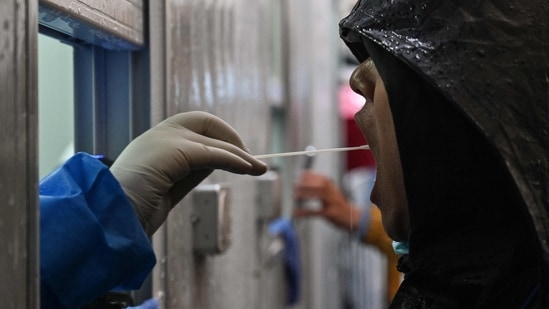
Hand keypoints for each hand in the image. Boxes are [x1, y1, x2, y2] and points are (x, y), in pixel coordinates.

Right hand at [110, 111, 267, 235]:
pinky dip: (234, 160)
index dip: (217, 139)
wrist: (109, 218)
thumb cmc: (133, 209)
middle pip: (204, 122)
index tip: (235, 156)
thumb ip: (188, 171)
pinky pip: (213, 153)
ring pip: (212, 140)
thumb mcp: (166, 186)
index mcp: (154, 141)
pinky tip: (248, 168)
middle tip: (250, 159)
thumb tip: (219, 162)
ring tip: (259, 168)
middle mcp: (159, 135)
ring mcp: (165, 139)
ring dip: (240, 153)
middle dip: (230, 137)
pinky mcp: (174, 151)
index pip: (193, 127)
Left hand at [293, 171, 360, 230]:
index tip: (300, 175)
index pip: (322, 178)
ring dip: (307, 194)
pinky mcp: (331, 214)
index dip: (311, 176)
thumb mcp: (333, 194)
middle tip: (295, 185)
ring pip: (320, 196)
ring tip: (295, 196)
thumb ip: (322, 188)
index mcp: (333, 188)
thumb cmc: (340, 206)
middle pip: (321, 185)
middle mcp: (334, 194)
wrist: (355, 218)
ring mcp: (333, 204)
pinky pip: (316, 212)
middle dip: (308, 184)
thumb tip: (307, 182)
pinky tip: (296, 213)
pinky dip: (305, 212)